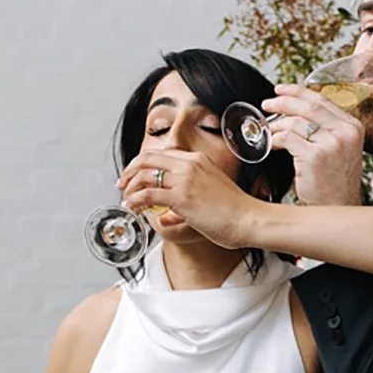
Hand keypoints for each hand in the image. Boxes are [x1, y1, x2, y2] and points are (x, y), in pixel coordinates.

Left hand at [117, 151, 255, 248]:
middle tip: (123, 184)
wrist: (249, 219)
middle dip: (130, 170)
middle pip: (148, 158)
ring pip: (145, 175)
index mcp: (197, 160)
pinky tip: (132, 206)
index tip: (136, 176)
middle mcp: (189, 164)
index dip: (144, 164)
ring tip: (126, 198)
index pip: (162, 154)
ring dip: (130, 187)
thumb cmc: (237, 211)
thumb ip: (192, 197)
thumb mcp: (213, 193)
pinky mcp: (181, 197)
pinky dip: (135, 199)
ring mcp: (185, 180)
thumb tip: (170, 214)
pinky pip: (148, 193)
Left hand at [262, 85, 363, 206]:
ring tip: (269, 131)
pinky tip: (272, 145)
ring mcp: (330, 145)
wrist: (339, 208)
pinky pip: (288, 138)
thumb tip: (298, 109)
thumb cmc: (336, 182)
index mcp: (353, 127)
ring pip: (295, 122)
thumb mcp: (342, 149)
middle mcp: (345, 133)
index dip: (297, 92)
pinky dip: (276, 140)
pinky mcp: (314, 157)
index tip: (281, 90)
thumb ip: (328, 128)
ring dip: (277, 125)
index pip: (322, 100)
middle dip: (283, 102)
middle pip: (307, 106)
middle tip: (267, 104)